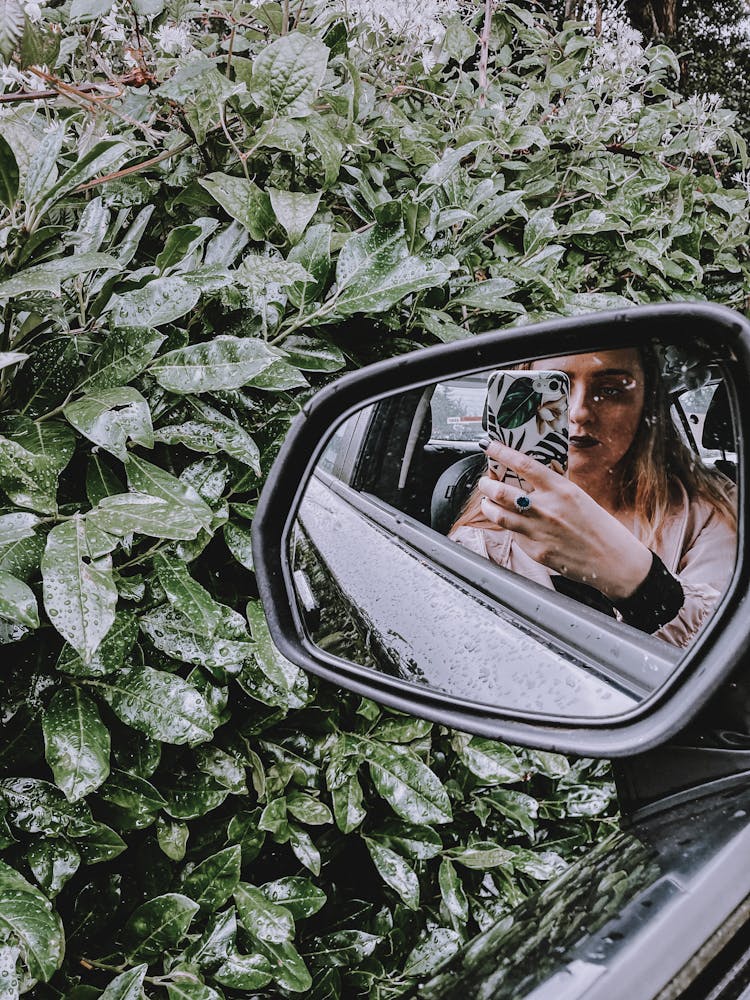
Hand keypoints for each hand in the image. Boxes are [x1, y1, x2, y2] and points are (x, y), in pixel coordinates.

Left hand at [477, 442, 652, 600]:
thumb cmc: (597, 526)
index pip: (524, 465)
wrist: (613, 560)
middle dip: (486, 484)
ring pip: (499, 516)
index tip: (488, 446)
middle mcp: (547, 508)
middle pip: (501, 492)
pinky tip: (515, 526)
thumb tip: (525, 477)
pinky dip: (511, 528)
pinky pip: (515, 536)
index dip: (501, 453)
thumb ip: (551, 488)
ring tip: (487, 502)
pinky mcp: (536, 551)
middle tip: (484, 482)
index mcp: (560, 489)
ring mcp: (539, 531)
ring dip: (488, 507)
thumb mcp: (577, 496)